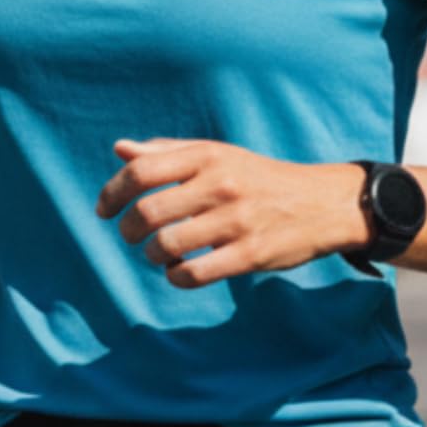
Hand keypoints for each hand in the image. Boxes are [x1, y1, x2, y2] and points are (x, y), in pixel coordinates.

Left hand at [95, 137, 368, 289]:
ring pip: (167, 246)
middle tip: (131, 237)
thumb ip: (168, 152)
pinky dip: (176, 277)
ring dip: (152, 256)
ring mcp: (236, 220)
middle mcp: (220, 184)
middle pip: (147, 211)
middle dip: (128, 230)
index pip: (141, 171)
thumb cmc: (259, 178)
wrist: (323, 202)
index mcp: (207, 156)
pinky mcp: (251, 254)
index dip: (111, 193)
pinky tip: (180, 271)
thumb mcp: (218, 155)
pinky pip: (194, 274)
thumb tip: (119, 149)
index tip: (104, 210)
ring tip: (158, 254)